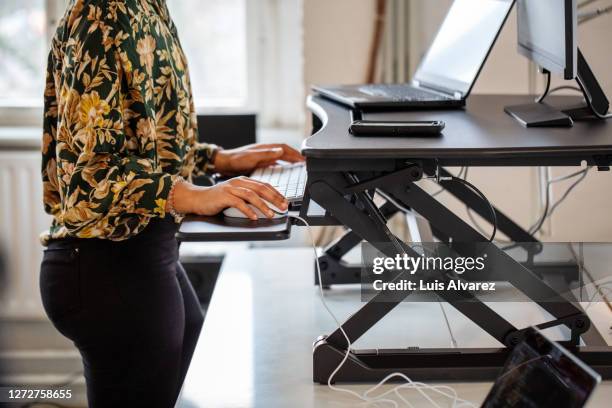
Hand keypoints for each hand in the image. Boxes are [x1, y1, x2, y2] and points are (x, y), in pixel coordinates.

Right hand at [171, 177, 287, 219]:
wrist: (197, 198)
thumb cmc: (217, 199)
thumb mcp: (236, 196)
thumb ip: (248, 198)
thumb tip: (266, 207)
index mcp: (244, 180)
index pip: (264, 185)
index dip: (277, 194)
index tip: (285, 202)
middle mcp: (239, 182)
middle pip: (261, 189)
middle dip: (274, 199)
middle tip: (283, 207)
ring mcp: (231, 188)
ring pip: (251, 195)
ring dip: (263, 206)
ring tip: (270, 214)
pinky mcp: (223, 196)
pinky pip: (238, 202)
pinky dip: (247, 210)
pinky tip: (253, 217)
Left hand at [213, 143, 303, 175]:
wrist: (224, 163)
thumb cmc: (235, 159)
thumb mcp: (251, 157)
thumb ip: (266, 154)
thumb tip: (280, 150)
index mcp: (266, 148)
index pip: (285, 148)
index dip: (295, 153)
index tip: (304, 158)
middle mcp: (266, 151)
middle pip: (285, 152)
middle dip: (296, 156)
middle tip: (305, 162)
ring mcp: (263, 156)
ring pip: (281, 157)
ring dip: (290, 160)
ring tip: (298, 165)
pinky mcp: (260, 163)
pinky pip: (275, 163)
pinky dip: (282, 165)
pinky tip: (284, 170)